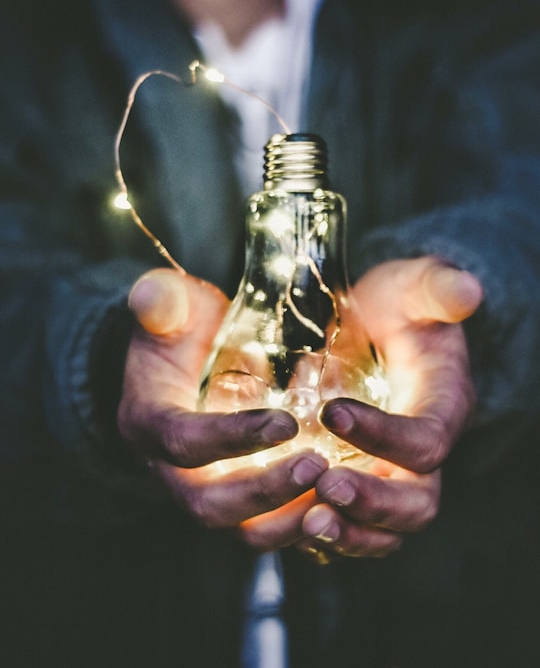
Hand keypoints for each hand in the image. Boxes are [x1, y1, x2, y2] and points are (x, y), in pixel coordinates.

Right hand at [118, 268, 327, 547]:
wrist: (184, 365)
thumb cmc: (182, 332)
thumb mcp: (171, 309)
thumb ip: (162, 302)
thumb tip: (150, 295)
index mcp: (150, 423)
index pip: (183, 442)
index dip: (231, 438)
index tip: (286, 422)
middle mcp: (172, 470)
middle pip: (210, 505)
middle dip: (265, 492)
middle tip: (318, 466)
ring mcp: (206, 490)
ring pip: (243, 529)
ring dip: (290, 519)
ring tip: (339, 492)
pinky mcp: (238, 500)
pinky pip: (269, 528)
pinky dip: (304, 524)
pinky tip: (343, 504)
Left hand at [298, 256, 482, 560]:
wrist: (374, 327)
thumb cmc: (395, 307)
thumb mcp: (413, 287)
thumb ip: (436, 288)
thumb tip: (467, 289)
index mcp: (443, 408)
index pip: (426, 441)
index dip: (385, 436)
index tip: (332, 412)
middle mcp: (422, 453)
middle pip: (416, 503)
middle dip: (373, 503)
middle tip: (325, 487)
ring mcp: (391, 474)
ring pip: (385, 530)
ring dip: (349, 534)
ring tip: (307, 522)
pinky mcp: (361, 482)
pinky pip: (351, 528)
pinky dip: (325, 535)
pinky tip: (288, 522)